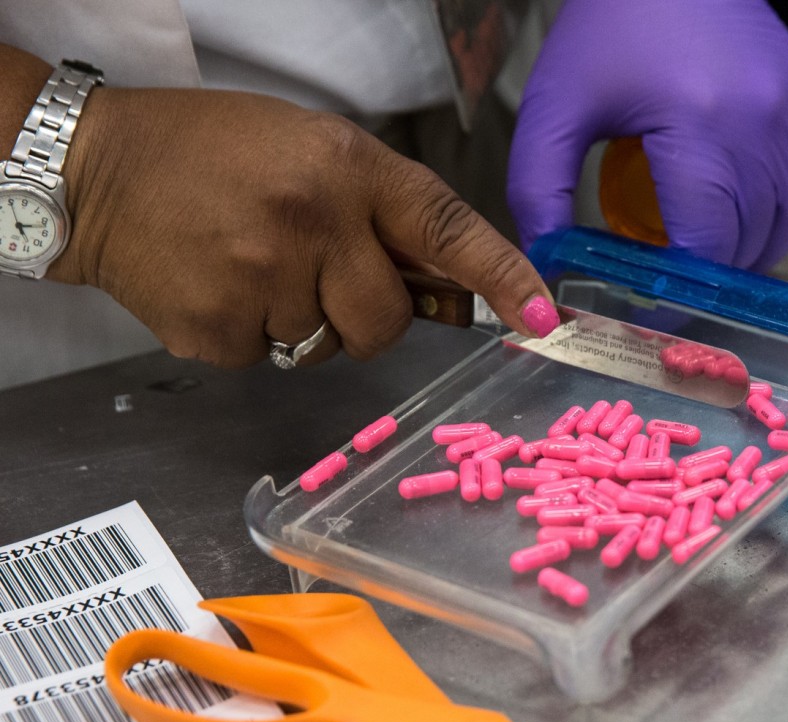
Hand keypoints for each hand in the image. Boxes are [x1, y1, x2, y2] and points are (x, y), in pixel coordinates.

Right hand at [51, 84, 555, 367]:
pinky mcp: (215, 330)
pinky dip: (253, 334)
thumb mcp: (316, 151)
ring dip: (305, 321)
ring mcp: (259, 281)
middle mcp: (310, 223)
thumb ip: (386, 214)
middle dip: (365, 312)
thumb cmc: (217, 154)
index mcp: (346, 169)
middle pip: (386, 322)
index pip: (445, 229)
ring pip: (328, 347)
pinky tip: (221, 285)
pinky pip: (269, 360)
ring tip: (255, 265)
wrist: (98, 170)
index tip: (545, 319)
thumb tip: (456, 293)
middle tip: (317, 270)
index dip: (501, 278)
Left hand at [507, 0, 787, 271]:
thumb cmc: (611, 27)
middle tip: (668, 280)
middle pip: (748, 243)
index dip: (679, 293)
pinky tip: (740, 211)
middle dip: (709, 277)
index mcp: (698, 124)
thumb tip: (545, 266)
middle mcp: (762, 121)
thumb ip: (538, 191)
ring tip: (702, 246)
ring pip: (787, 224)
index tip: (651, 309)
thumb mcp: (555, 108)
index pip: (705, 246)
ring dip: (747, 251)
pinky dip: (779, 215)